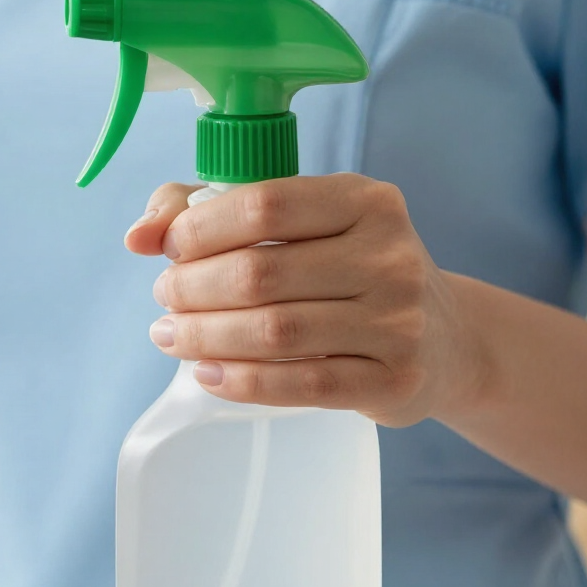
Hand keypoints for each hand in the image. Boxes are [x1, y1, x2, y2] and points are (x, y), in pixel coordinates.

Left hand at [124, 174, 484, 426]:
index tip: (170, 249)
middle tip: (166, 299)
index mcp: (367, 200)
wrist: (446, 341)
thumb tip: (139, 234)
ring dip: (205, 337)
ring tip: (172, 336)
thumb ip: (218, 209)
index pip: (266, 203)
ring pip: (276, 332)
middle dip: (192, 288)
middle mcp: (390, 255)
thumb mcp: (308, 224)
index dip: (200, 228)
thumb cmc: (355, 271)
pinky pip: (302, 385)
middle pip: (261, 273)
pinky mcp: (394, 380)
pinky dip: (241, 381)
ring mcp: (398, 322)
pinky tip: (207, 374)